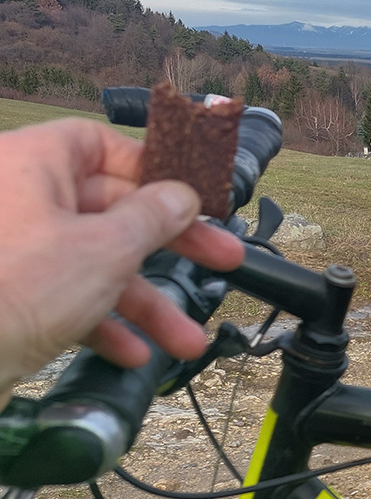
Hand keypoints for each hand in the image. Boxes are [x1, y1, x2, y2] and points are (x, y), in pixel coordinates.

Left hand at [0, 119, 244, 405]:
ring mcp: (10, 248)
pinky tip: (132, 353)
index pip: (99, 145)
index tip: (193, 198)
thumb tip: (180, 196)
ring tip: (186, 340)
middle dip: (168, 249)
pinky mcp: (5, 293)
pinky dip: (99, 321)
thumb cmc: (16, 289)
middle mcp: (16, 198)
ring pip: (91, 262)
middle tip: (220, 262)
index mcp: (31, 164)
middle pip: (108, 211)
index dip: (151, 169)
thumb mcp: (106, 249)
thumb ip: (153, 218)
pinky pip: (63, 296)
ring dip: (143, 303)